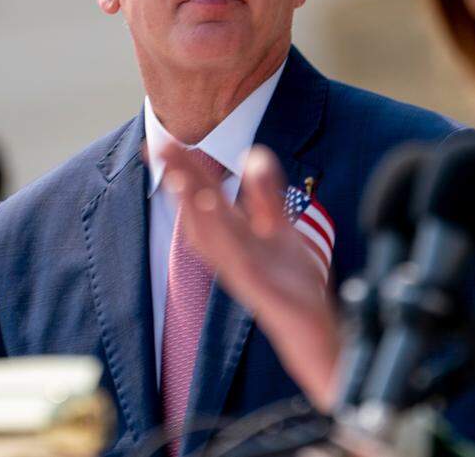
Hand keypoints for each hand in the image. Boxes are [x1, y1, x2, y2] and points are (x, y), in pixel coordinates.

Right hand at [160, 143, 341, 408]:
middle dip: (181, 181)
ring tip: (178, 175)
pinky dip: (223, 239)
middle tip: (160, 148)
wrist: (314, 331)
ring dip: (193, 207)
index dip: (187, 170)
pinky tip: (216, 217)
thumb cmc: (293, 285)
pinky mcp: (259, 290)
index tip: (166, 144)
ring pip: (211, 238)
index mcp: (236, 237)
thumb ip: (265, 196)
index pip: (206, 198)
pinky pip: (236, 261)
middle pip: (201, 213)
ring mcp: (243, 272)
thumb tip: (253, 154)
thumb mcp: (280, 230)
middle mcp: (232, 253)